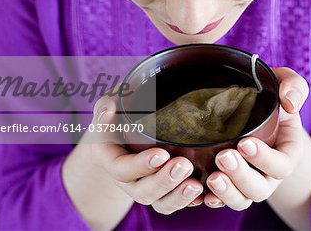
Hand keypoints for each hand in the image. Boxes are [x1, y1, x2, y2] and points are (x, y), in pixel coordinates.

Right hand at [63, 92, 203, 229]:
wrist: (124, 138)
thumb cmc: (118, 118)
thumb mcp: (108, 107)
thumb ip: (105, 106)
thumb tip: (109, 109)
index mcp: (112, 161)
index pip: (122, 169)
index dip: (141, 165)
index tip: (162, 154)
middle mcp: (129, 181)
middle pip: (144, 192)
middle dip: (164, 181)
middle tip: (184, 165)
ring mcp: (147, 188)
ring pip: (161, 203)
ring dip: (179, 196)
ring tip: (196, 185)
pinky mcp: (165, 192)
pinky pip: (175, 203)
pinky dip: (190, 201)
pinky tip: (205, 195)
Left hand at [203, 67, 308, 209]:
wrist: (248, 105)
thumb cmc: (267, 95)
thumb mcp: (283, 83)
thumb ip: (294, 86)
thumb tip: (290, 103)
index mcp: (286, 152)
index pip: (281, 165)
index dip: (264, 159)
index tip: (244, 143)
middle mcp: (268, 172)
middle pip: (260, 188)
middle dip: (242, 176)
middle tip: (223, 157)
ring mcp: (247, 180)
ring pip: (242, 199)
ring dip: (227, 193)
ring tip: (212, 179)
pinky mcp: (228, 182)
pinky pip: (223, 200)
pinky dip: (213, 200)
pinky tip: (201, 194)